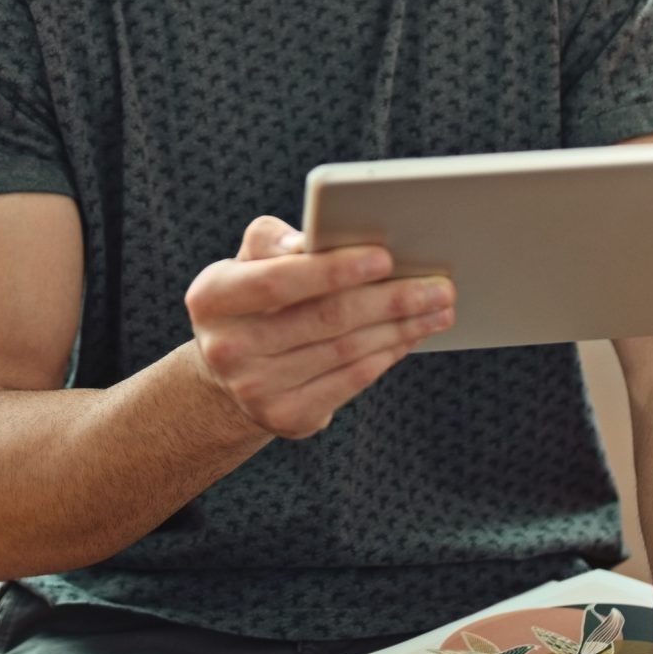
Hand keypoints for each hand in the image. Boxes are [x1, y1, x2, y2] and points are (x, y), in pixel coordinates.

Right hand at [183, 217, 454, 438]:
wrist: (231, 371)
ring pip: (346, 351)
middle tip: (440, 285)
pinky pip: (351, 380)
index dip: (334, 270)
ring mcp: (255, 390)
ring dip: (402, 327)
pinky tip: (412, 334)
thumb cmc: (254, 297)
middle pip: (325, 319)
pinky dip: (388, 354)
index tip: (386, 256)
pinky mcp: (286, 417)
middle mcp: (228, 348)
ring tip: (438, 308)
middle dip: (390, 300)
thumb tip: (322, 236)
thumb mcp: (247, 262)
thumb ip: (276, 241)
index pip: (279, 281)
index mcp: (213, 298)